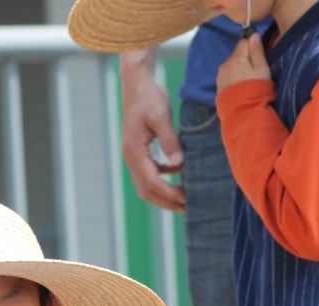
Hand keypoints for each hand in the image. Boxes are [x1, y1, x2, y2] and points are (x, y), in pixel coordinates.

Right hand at [119, 50, 185, 210]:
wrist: (137, 84)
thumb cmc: (149, 97)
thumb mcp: (162, 116)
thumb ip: (170, 141)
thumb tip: (178, 164)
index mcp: (134, 151)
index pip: (151, 182)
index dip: (169, 194)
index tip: (186, 200)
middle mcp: (130, 157)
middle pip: (146, 190)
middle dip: (166, 201)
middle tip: (188, 207)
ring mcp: (132, 156)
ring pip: (146, 185)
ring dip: (164, 194)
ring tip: (184, 199)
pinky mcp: (138, 152)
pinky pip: (149, 174)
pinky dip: (162, 181)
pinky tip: (177, 177)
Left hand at [217, 33, 271, 92]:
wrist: (243, 114)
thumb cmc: (256, 90)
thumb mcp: (262, 70)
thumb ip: (257, 52)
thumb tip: (253, 35)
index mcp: (236, 58)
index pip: (243, 42)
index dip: (252, 46)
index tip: (259, 56)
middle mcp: (225, 64)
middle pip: (237, 54)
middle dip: (245, 59)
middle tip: (255, 72)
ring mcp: (220, 76)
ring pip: (231, 65)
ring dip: (239, 69)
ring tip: (247, 81)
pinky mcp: (218, 86)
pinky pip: (227, 76)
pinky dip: (233, 78)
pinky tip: (240, 87)